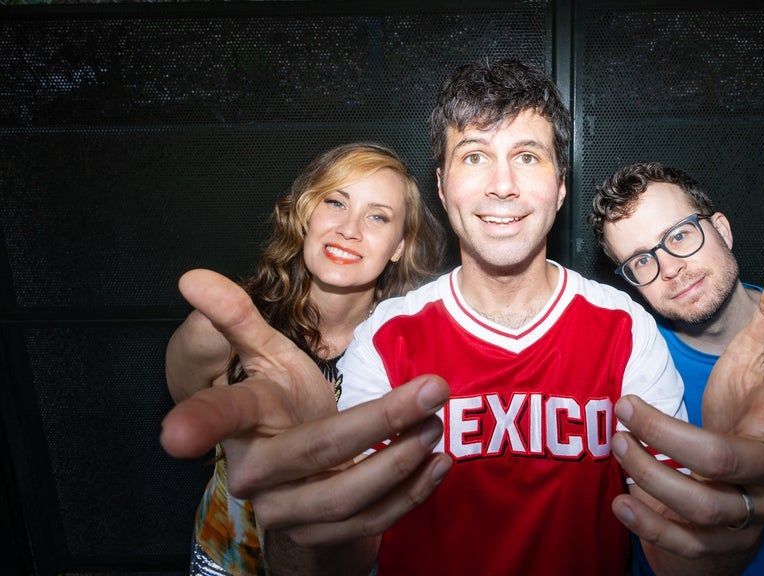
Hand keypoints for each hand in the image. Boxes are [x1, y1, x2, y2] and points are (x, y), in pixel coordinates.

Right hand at [160, 270, 451, 545]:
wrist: (299, 473)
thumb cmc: (281, 405)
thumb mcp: (268, 357)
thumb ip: (239, 318)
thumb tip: (192, 276)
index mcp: (241, 422)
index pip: (219, 417)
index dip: (198, 424)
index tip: (174, 437)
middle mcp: (254, 474)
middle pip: (319, 449)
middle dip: (383, 419)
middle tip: (435, 389)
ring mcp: (284, 512)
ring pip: (346, 496)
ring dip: (401, 461)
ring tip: (435, 423)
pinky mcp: (318, 537)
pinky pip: (367, 524)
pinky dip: (409, 495)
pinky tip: (437, 464)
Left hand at [611, 264, 763, 572]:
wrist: (721, 471)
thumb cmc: (743, 411)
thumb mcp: (752, 362)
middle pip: (723, 464)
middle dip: (667, 437)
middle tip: (626, 412)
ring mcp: (753, 516)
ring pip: (700, 507)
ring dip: (649, 475)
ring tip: (619, 445)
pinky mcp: (724, 545)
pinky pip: (687, 545)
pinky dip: (649, 523)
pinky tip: (625, 503)